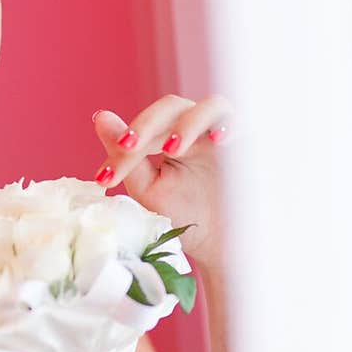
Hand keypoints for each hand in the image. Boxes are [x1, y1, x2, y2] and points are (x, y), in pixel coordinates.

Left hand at [91, 94, 233, 270]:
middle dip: (148, 125)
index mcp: (171, 134)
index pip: (144, 127)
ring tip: (172, 148)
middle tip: (128, 147)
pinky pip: (245, 124)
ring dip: (189, 123)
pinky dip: (231, 126)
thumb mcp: (148, 189)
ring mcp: (226, 133)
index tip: (104, 179)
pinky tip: (217, 141)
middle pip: (173, 106)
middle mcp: (199, 127)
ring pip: (212, 106)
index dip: (123, 146)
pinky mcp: (251, 145)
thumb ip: (127, 155)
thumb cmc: (185, 215)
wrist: (221, 245)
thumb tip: (100, 117)